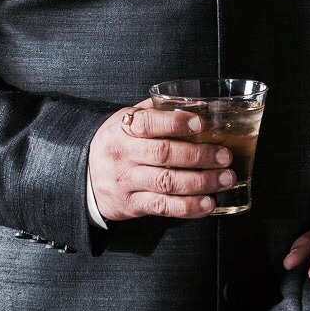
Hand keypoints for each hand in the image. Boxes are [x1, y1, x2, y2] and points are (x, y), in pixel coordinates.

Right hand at [88, 100, 237, 221]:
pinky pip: (163, 207)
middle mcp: (123, 155)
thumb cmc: (116, 146)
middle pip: (164, 154)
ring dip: (201, 182)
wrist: (84, 179)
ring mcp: (127, 181)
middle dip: (199, 155)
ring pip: (167, 182)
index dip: (175, 123)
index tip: (200, 123)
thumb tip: (198, 103)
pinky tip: (208, 204)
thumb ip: (156, 112)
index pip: (148, 123)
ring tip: (225, 179)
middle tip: (224, 156)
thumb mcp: (126, 122)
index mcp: (122, 129)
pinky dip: (188, 207)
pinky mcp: (132, 205)